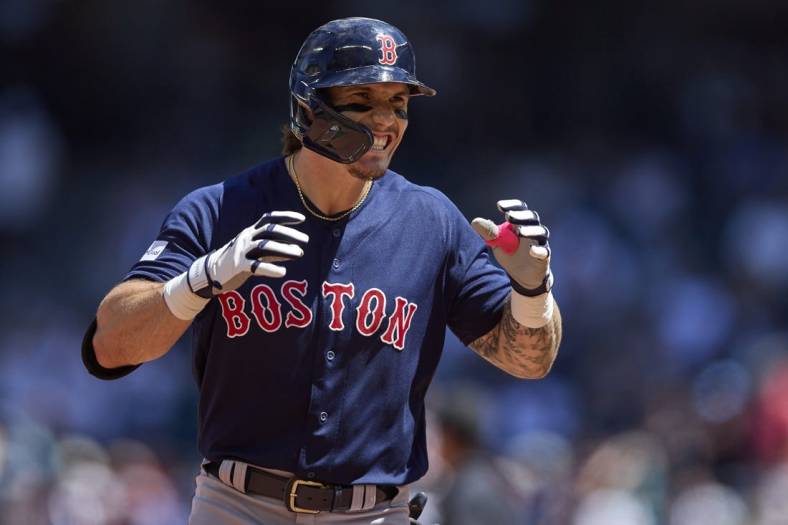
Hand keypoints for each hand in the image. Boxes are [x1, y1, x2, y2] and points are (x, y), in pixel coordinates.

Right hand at [188, 211, 308, 297]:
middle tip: (305, 239)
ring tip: (299, 253)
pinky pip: (256, 266)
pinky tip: (282, 272)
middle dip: (289, 234)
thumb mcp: (255, 252)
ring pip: (265, 247)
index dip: (285, 217)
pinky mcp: (238, 267)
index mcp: (250, 232)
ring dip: (284, 249)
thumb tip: (294, 250)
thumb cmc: (237, 261)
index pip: (269, 219)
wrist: (211, 273)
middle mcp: (246, 238)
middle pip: (270, 231)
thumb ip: (273, 251)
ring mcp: (241, 251)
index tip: (301, 218)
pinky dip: (270, 269)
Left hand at [472, 199, 551, 295]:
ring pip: (541, 232)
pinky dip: (539, 250)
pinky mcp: (544, 257)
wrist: (521, 276)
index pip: (520, 209)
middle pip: (532, 218)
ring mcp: (540, 242)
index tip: (499, 206)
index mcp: (520, 223)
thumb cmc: (510, 254)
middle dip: (520, 215)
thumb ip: (489, 233)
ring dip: (531, 230)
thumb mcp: (497, 244)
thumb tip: (475, 221)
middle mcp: (532, 229)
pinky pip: (544, 252)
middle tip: (509, 216)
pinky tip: (531, 250)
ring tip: (520, 232)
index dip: (512, 205)